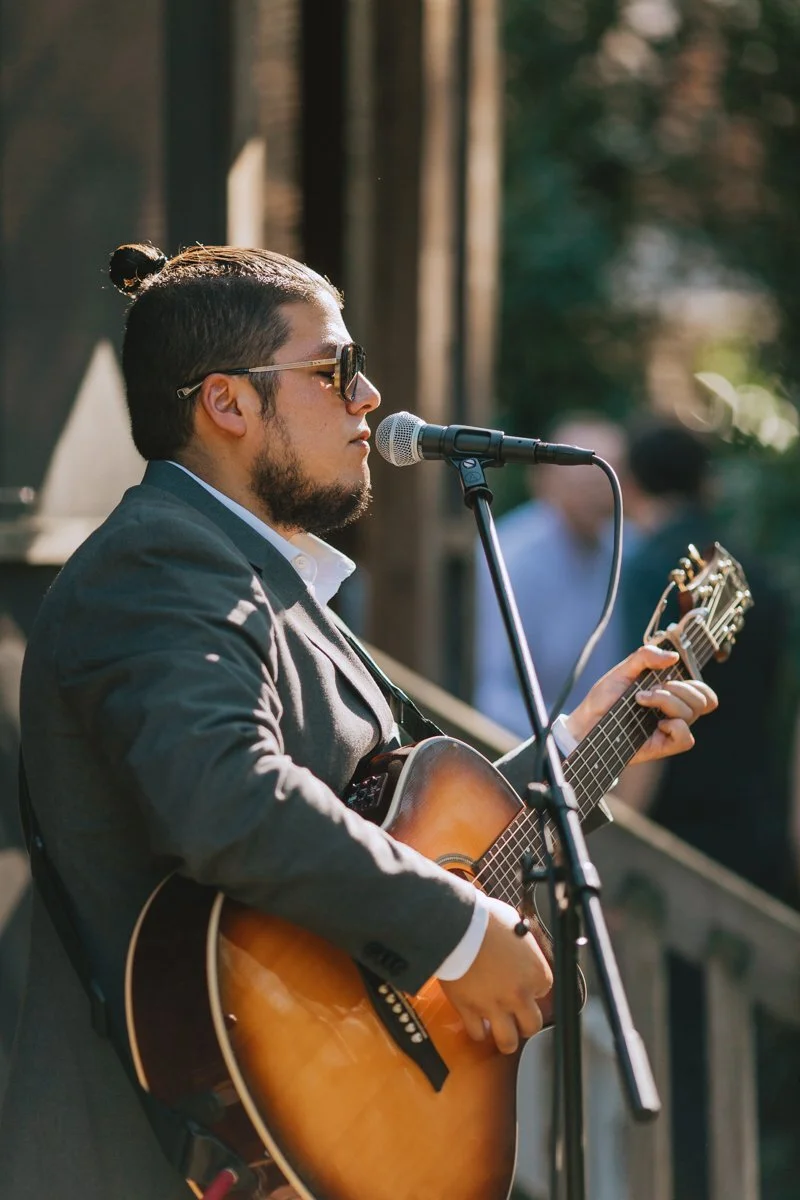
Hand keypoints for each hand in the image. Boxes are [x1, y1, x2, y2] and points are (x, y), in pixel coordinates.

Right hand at [439, 899, 551, 1054]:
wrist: (456, 926)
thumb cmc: (485, 920)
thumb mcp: (514, 925)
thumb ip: (522, 944)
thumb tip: (520, 943)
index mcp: (535, 972)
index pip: (544, 991)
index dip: (532, 988)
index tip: (524, 984)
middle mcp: (519, 994)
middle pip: (532, 1024)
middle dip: (526, 1022)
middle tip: (518, 1017)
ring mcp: (494, 1006)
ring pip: (508, 1041)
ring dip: (507, 1039)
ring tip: (503, 1034)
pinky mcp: (469, 1010)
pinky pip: (478, 1033)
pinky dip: (478, 1031)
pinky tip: (478, 1025)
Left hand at [564, 644, 717, 764]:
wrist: (586, 721)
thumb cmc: (604, 698)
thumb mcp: (622, 670)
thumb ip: (645, 657)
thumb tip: (673, 656)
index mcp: (670, 694)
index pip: (702, 691)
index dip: (697, 683)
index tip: (670, 676)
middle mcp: (673, 712)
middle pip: (702, 701)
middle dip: (678, 689)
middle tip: (651, 689)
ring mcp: (668, 729)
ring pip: (691, 714)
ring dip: (668, 702)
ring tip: (641, 700)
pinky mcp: (662, 746)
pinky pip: (686, 739)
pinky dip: (674, 726)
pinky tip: (656, 724)